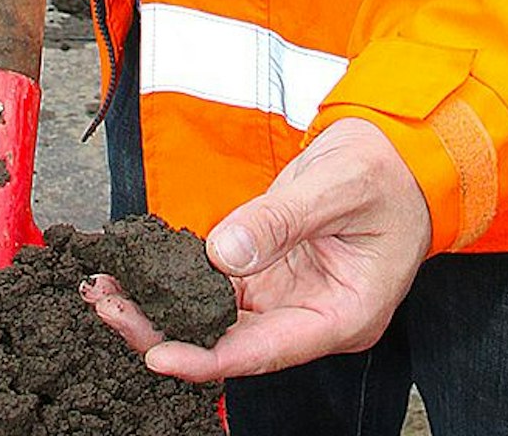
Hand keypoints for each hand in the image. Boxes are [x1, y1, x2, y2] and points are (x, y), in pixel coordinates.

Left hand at [82, 119, 431, 381]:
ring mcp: (289, 297)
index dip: (207, 357)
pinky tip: (138, 268)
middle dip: (164, 331)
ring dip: (161, 306)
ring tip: (105, 288)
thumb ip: (280, 220)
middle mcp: (311, 318)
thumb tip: (222, 252)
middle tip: (107, 306)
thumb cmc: (387, 171)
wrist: (401, 150)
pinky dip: (177, 278)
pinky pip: (217, 285)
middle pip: (230, 342)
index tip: (156, 353)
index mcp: (343, 316)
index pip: (264, 352)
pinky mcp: (271, 271)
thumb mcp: (337, 187)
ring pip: (216, 317)